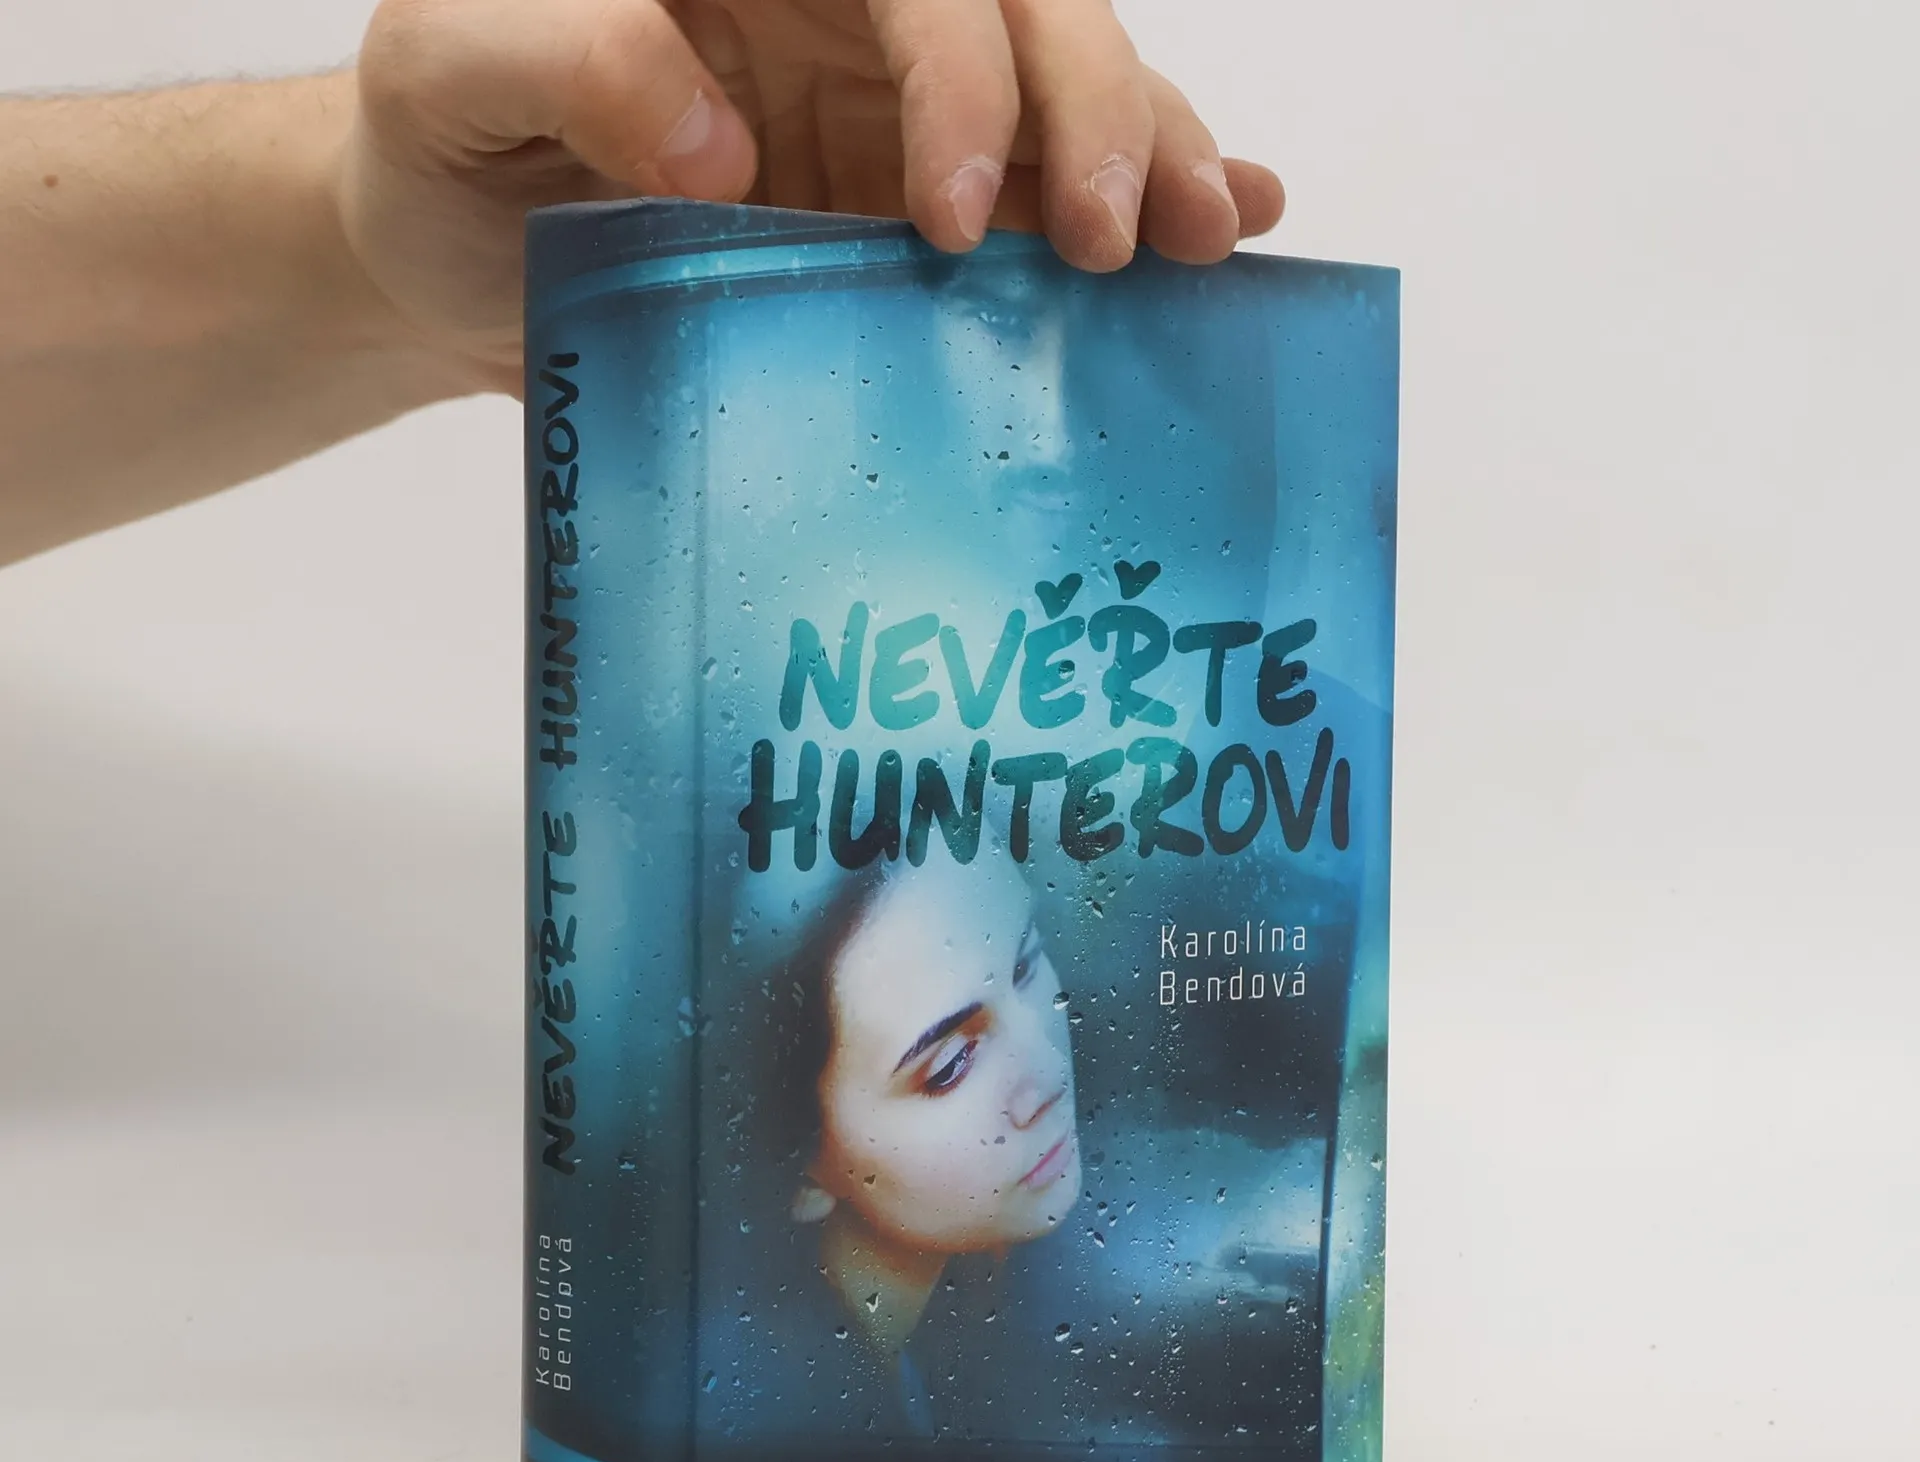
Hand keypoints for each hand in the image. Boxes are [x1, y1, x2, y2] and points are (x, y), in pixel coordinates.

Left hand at [338, 0, 1284, 390]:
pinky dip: (1147, 192)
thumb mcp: (445, 74)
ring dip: (1152, 155)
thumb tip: (721, 145)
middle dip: (1092, 114)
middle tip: (1112, 240)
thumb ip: (563, 55)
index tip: (953, 211)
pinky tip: (1225, 222)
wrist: (447, 267)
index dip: (962, 73)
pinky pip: (1049, 185)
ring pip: (1068, 93)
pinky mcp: (915, 216)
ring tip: (1206, 241)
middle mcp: (849, 22)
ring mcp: (896, 118)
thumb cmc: (440, 158)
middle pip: (1026, 13)